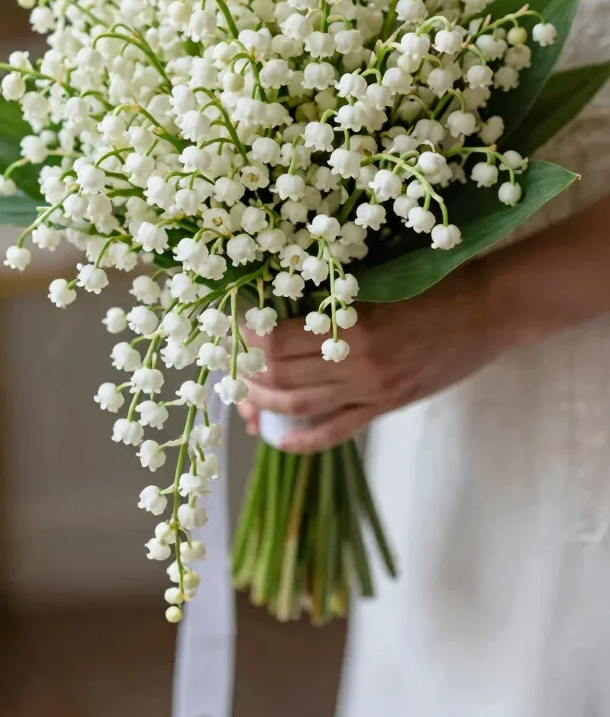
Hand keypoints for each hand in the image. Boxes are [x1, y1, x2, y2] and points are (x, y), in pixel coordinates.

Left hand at [238, 261, 508, 453]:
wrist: (489, 308)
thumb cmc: (435, 280)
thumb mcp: (379, 277)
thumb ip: (334, 296)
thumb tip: (280, 304)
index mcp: (354, 322)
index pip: (276, 340)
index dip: (245, 339)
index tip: (231, 329)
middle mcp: (359, 362)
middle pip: (280, 377)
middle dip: (245, 375)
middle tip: (228, 366)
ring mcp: (374, 389)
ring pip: (300, 406)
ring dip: (263, 405)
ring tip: (243, 398)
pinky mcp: (388, 405)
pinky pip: (336, 431)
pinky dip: (302, 439)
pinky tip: (277, 438)